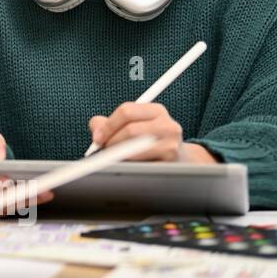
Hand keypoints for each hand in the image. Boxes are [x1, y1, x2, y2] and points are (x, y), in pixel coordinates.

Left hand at [88, 102, 215, 162]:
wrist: (180, 160)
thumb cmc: (149, 141)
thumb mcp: (132, 125)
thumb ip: (108, 124)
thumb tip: (96, 130)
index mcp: (156, 111)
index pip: (127, 111)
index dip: (108, 126)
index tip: (97, 138)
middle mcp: (168, 125)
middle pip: (130, 130)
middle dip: (112, 142)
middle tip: (105, 151)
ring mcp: (172, 144)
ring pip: (136, 148)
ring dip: (120, 156)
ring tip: (116, 159)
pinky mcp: (171, 162)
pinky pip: (143, 165)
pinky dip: (131, 166)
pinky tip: (130, 166)